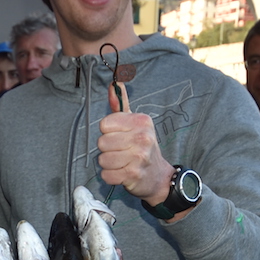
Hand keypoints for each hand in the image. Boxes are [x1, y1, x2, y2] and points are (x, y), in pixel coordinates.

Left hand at [98, 83, 173, 205]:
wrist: (157, 176)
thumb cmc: (141, 147)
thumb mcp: (134, 124)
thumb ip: (120, 104)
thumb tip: (114, 83)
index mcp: (142, 122)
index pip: (104, 124)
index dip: (108, 132)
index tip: (120, 137)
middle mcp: (143, 137)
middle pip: (102, 142)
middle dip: (108, 150)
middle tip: (122, 152)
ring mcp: (139, 157)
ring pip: (102, 159)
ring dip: (108, 164)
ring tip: (122, 163)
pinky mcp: (133, 175)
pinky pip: (106, 175)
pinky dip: (111, 177)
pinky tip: (122, 173)